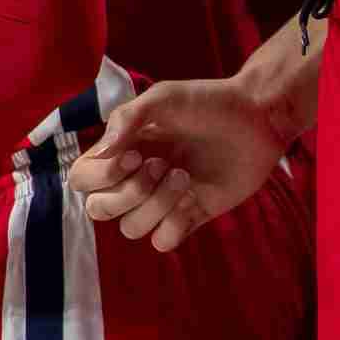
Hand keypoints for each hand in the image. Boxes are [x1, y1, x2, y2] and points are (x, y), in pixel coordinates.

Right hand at [66, 79, 286, 250]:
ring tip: (185, 178)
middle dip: (128, 193)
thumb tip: (100, 154)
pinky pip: (162, 241)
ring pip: (131, 228)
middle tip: (162, 166)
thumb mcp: (162, 98)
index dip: (102, 176)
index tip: (136, 154)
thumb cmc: (207, 102)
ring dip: (157, 205)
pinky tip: (194, 200)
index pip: (81, 180)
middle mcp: (133, 179)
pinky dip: (174, 226)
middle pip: (98, 210)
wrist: (258, 117)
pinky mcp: (189, 217)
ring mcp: (160, 201)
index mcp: (118, 153)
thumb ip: (126, 119)